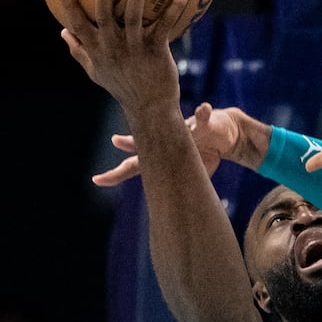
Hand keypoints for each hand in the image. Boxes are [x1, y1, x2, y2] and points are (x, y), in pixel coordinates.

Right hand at [58, 0, 184, 117]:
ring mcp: (135, 48)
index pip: (78, 26)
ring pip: (134, 16)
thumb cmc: (122, 86)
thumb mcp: (95, 71)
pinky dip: (175, 7)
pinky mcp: (156, 50)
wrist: (150, 107)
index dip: (69, 7)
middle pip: (104, 15)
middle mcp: (113, 47)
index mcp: (97, 49)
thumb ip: (79, 51)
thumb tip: (62, 31)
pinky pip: (165, 25)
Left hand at [92, 101, 237, 185]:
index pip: (134, 166)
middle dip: (131, 143)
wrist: (225, 132)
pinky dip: (203, 113)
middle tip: (116, 140)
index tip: (97, 180)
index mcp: (162, 156)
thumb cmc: (203, 154)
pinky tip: (204, 109)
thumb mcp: (192, 173)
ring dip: (165, 124)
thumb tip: (175, 212)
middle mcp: (167, 139)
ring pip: (172, 126)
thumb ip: (182, 186)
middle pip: (145, 143)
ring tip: (166, 119)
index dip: (116, 174)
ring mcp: (184, 129)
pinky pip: (203, 117)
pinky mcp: (204, 123)